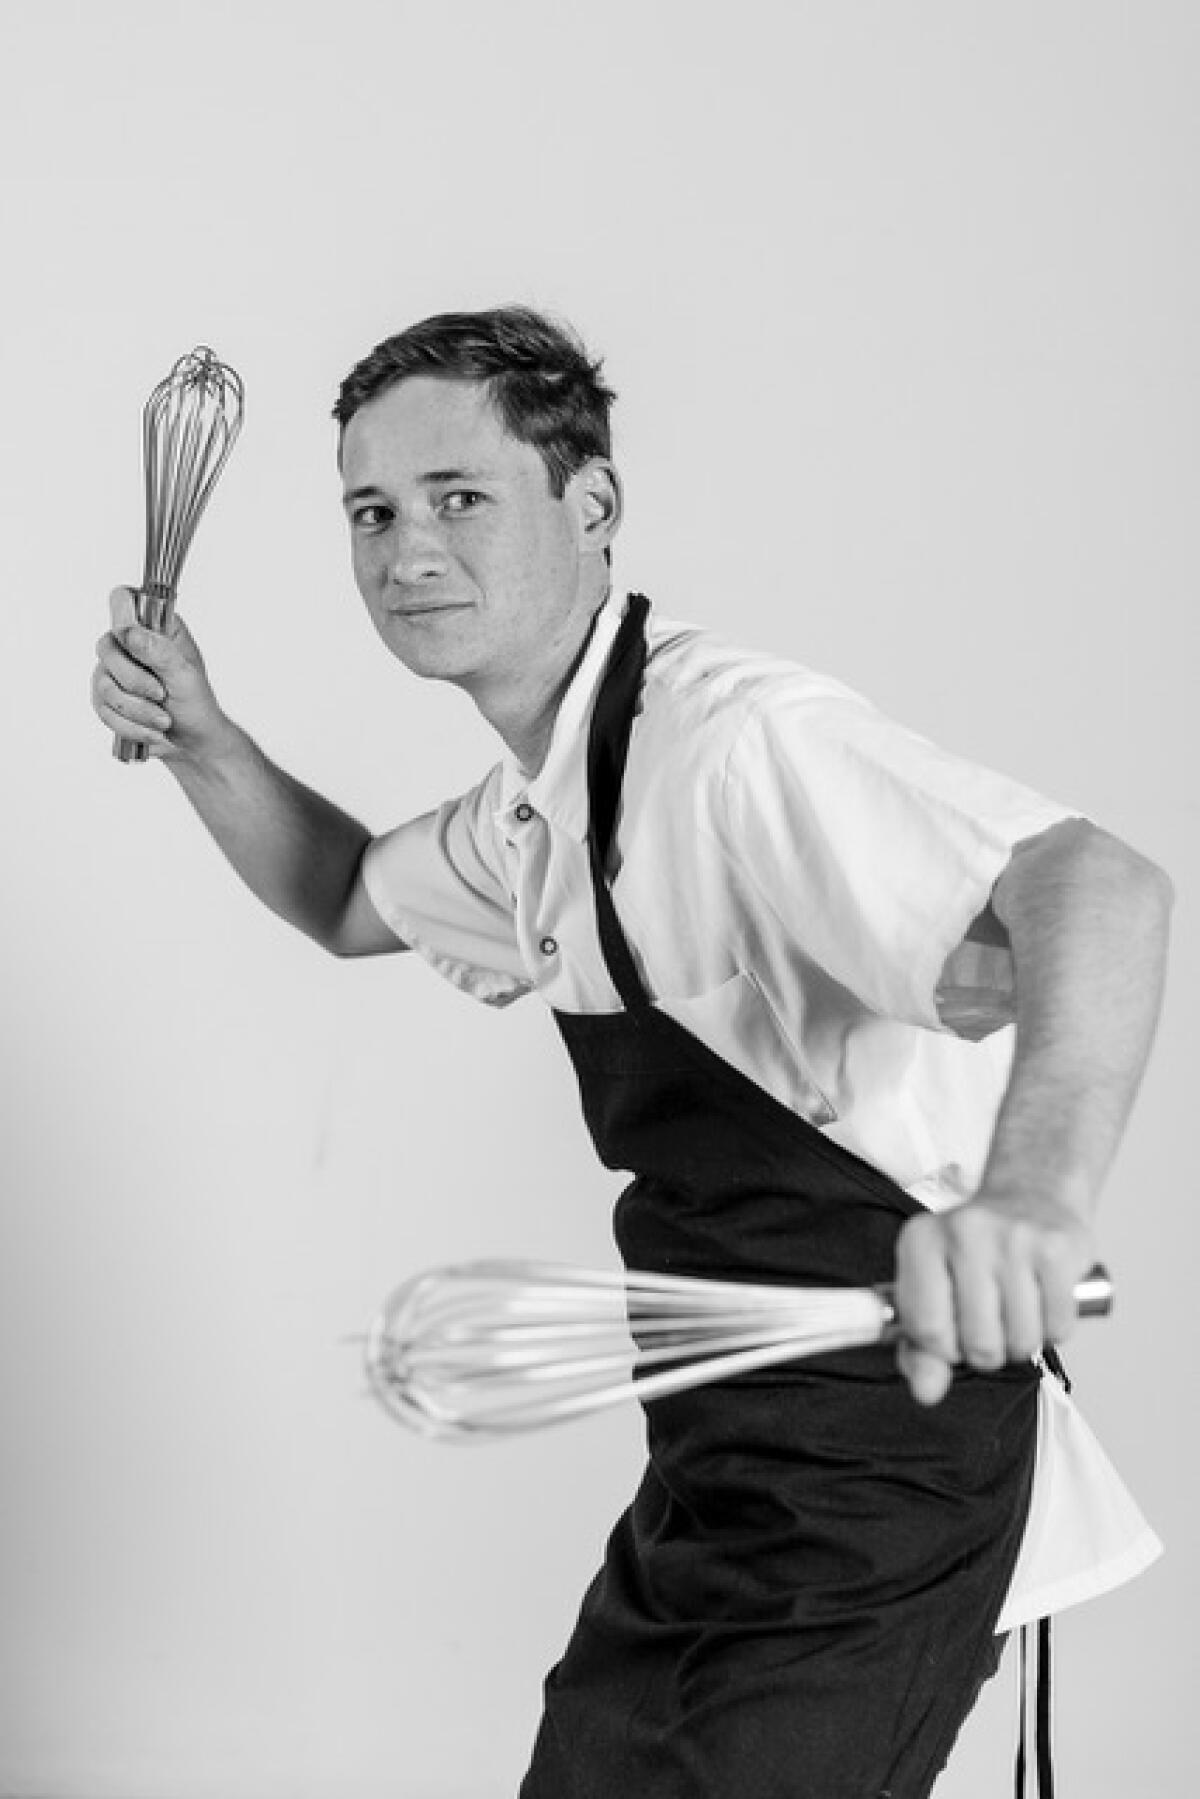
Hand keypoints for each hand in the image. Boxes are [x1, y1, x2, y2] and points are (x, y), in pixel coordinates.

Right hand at [91, 586, 229, 760]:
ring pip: (103, 683)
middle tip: (161, 695)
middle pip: (107, 648)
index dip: (121, 616)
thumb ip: (159, 650)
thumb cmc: (195, 702)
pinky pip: (103, 709)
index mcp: (154, 626)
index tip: (132, 640)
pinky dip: (129, 725)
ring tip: (163, 720)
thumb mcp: (184, 675)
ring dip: (136, 710)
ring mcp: (113, 670)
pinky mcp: (105, 697)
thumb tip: (127, 631)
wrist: (192, 741)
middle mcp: (129, 643)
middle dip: (135, 682)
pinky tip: (151, 731)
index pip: (123, 599)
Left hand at [892, 1188, 1096, 1405]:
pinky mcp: (1058, 1250)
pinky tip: (1042, 1299)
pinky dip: (1053, 1329)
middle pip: (978, 1344)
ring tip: (1016, 1307)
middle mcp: (965, 1232)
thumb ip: (919, 1347)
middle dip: (988, 1350)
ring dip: (1022, 1341)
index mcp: (921, 1240)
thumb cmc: (975, 1252)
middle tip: (991, 1318)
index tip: (952, 1331)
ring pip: (1021, 1343)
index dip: (944, 1348)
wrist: (1031, 1195)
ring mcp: (1014, 1239)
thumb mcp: (933, 1289)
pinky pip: (1058, 1329)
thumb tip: (927, 1392)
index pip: (926, 1330)